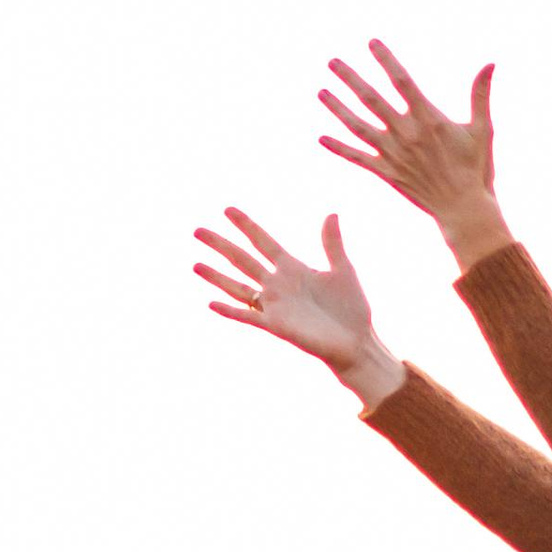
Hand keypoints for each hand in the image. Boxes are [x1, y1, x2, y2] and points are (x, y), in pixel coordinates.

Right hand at [193, 209, 402, 403]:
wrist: (356, 342)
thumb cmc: (351, 308)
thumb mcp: (343, 270)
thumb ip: (332, 244)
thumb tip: (332, 213)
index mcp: (292, 269)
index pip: (263, 242)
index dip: (246, 226)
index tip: (228, 210)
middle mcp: (278, 285)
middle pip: (242, 260)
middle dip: (221, 245)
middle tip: (197, 231)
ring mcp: (274, 305)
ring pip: (238, 287)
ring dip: (216, 277)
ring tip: (195, 264)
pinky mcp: (276, 325)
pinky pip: (247, 316)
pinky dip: (230, 310)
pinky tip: (211, 303)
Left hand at [317, 38, 507, 268]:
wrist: (463, 208)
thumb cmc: (476, 168)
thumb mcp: (482, 129)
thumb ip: (480, 95)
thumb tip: (490, 64)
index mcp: (428, 118)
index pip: (401, 81)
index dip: (385, 60)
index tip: (371, 42)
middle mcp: (406, 133)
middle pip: (371, 99)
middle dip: (350, 79)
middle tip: (332, 61)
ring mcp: (393, 153)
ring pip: (358, 126)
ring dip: (337, 108)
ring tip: (321, 91)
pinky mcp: (387, 172)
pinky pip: (358, 157)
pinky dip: (339, 147)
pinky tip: (321, 138)